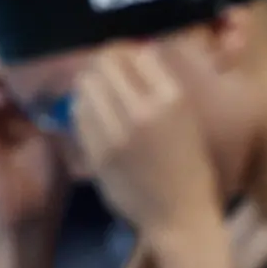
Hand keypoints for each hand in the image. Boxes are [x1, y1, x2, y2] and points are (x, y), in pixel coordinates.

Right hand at [0, 50, 69, 233]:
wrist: (28, 213)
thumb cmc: (48, 181)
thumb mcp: (54, 138)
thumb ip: (46, 110)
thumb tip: (53, 78)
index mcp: (24, 108)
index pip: (14, 68)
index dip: (16, 52)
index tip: (28, 43)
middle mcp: (1, 106)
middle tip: (9, 51)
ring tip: (2, 74)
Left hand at [73, 44, 225, 244]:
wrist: (179, 216)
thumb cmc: (188, 167)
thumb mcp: (186, 120)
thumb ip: (159, 86)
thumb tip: (134, 51)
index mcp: (172, 101)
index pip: (136, 53)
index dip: (126, 52)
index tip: (124, 59)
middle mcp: (142, 112)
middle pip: (105, 64)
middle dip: (103, 64)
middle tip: (105, 72)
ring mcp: (115, 133)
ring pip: (85, 85)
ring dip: (90, 85)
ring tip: (98, 93)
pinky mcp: (96, 151)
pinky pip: (78, 114)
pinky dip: (82, 108)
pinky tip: (93, 115)